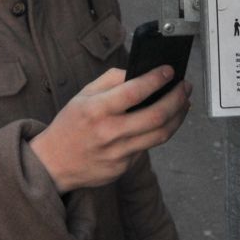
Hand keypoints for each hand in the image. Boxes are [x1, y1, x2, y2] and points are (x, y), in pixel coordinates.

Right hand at [27, 66, 190, 192]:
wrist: (54, 163)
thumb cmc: (69, 125)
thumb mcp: (82, 95)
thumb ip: (110, 81)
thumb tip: (139, 73)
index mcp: (96, 109)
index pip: (134, 91)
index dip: (156, 80)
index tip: (170, 71)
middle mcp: (109, 132)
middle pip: (156, 116)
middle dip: (177, 99)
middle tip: (186, 87)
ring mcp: (118, 153)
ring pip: (159, 135)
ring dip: (178, 117)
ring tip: (184, 103)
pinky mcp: (123, 168)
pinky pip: (146, 148)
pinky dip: (157, 133)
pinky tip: (163, 122)